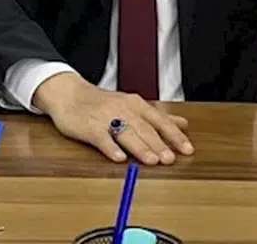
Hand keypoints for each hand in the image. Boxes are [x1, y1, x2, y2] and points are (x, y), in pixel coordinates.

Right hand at [32, 71, 193, 165]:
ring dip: (140, 147)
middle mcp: (124, 109)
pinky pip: (102, 138)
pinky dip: (111, 148)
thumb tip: (184, 124)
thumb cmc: (103, 103)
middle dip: (159, 144)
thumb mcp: (132, 104)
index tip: (187, 149)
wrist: (69, 94)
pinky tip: (119, 159)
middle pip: (145, 128)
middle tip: (170, 159)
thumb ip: (157, 116)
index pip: (160, 120)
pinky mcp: (89, 128)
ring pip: (126, 133)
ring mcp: (106, 118)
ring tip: (152, 161)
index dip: (174, 135)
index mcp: (136, 104)